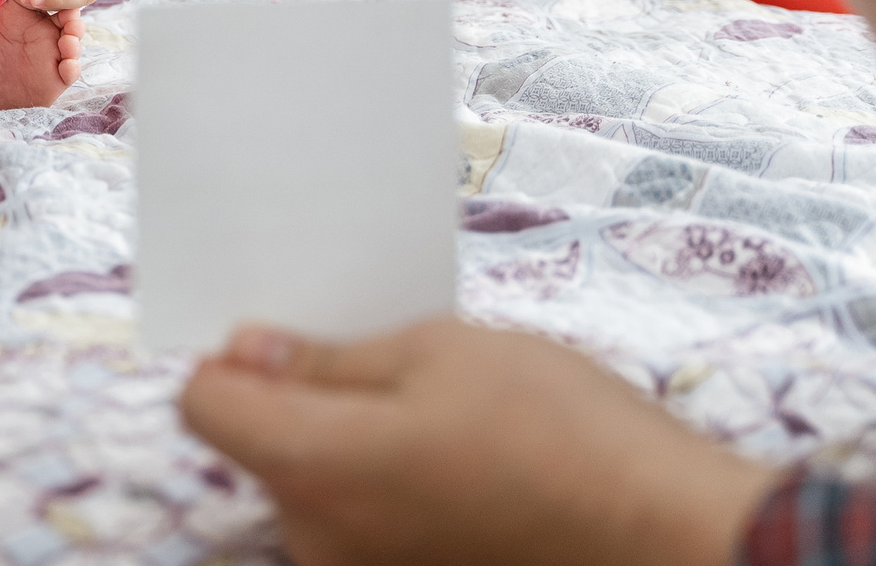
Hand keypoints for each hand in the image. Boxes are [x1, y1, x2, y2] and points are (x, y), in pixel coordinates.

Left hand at [178, 318, 775, 565]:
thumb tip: (244, 352)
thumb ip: (327, 360)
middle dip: (305, 402)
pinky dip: (392, 494)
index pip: (204, 403)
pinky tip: (463, 467)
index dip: (233, 360)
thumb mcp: (439, 351)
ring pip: (320, 490)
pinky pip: (367, 529)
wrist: (671, 538)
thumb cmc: (559, 427)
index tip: (285, 335)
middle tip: (392, 361)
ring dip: (355, 450)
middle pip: (264, 450)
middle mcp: (316, 540)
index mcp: (311, 465)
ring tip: (447, 416)